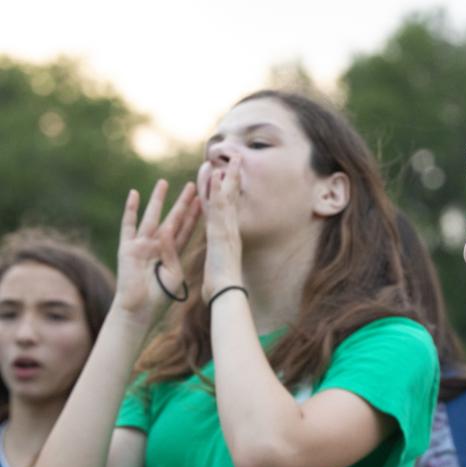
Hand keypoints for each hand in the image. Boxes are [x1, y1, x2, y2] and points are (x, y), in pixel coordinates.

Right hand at [113, 180, 200, 324]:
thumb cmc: (160, 297)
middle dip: (182, 203)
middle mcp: (158, 246)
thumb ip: (173, 252)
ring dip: (158, 200)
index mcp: (173, 254)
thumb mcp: (174, 274)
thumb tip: (169, 231)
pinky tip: (134, 193)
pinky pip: (129, 225)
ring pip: (152, 216)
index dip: (195, 215)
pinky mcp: (128, 247)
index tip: (204, 200)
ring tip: (164, 182)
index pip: (187, 229)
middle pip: (173, 219)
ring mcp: (142, 245)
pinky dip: (131, 209)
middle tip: (192, 185)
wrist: (140, 310)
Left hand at [200, 155, 244, 301]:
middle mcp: (229, 230)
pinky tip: (219, 176)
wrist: (226, 295)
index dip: (223, 191)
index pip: (223, 209)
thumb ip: (217, 260)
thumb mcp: (216, 269)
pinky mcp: (221, 234)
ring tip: (232, 159)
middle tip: (235, 159)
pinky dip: (219, 191)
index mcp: (226, 237)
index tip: (222, 175)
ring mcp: (227, 230)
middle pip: (231, 199)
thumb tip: (218, 261)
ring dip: (230, 178)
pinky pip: (219, 208)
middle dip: (233, 178)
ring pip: (228, 199)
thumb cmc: (221, 288)